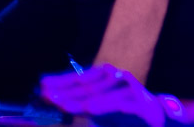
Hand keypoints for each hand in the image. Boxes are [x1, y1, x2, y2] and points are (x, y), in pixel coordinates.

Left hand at [39, 64, 165, 126]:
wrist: (152, 116)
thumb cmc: (119, 109)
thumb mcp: (95, 106)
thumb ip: (76, 104)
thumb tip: (53, 100)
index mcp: (105, 76)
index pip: (79, 77)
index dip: (60, 80)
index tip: (42, 84)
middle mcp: (117, 77)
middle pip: (87, 85)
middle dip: (65, 92)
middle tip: (47, 97)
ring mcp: (129, 88)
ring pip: (102, 93)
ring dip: (81, 100)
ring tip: (63, 105)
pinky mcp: (140, 101)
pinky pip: (119, 103)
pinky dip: (105, 105)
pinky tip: (90, 109)